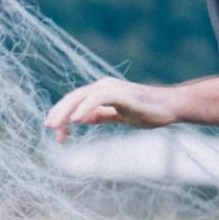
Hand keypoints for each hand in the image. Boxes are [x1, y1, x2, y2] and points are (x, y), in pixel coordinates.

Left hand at [43, 78, 179, 141]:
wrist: (171, 107)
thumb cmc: (148, 110)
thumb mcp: (118, 115)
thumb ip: (100, 115)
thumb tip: (82, 118)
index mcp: (101, 92)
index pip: (75, 101)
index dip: (62, 115)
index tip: (56, 133)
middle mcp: (103, 86)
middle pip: (73, 97)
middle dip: (58, 113)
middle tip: (47, 128)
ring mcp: (112, 88)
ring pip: (81, 96)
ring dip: (66, 111)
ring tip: (56, 126)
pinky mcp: (120, 93)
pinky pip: (98, 99)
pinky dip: (85, 108)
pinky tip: (77, 120)